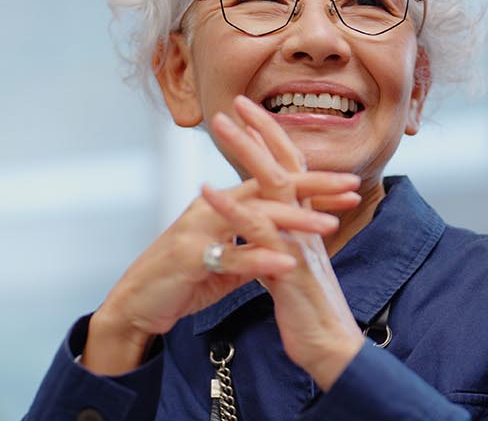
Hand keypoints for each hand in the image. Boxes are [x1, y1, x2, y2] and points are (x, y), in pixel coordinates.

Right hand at [81, 167, 361, 375]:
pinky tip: (286, 265)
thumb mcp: (225, 260)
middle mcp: (211, 208)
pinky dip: (259, 261)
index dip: (312, 183)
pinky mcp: (188, 258)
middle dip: (313, 189)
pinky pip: (230, 258)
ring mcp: (198, 230)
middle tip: (351, 189)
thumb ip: (253, 247)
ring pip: (253, 219)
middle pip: (268, 189)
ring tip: (329, 227)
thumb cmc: (181, 278)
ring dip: (294, 222)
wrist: (136, 303)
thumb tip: (285, 248)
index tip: (350, 185)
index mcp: (223, 204)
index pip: (273, 184)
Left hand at [204, 95, 366, 388]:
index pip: (292, 170)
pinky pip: (257, 229)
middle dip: (261, 130)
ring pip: (274, 185)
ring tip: (222, 126)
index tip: (253, 114)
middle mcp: (307, 225)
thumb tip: (263, 231)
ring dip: (245, 152)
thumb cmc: (311, 314)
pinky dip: (230, 207)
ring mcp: (299, 241)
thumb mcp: (293, 270)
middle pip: (286, 165)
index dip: (274, 140)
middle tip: (236, 102)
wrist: (332, 348)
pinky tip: (206, 191)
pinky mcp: (288, 265)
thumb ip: (280, 245)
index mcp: (307, 225)